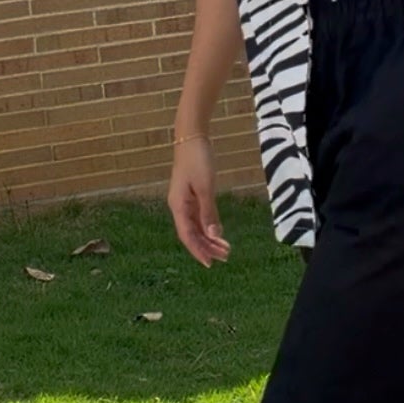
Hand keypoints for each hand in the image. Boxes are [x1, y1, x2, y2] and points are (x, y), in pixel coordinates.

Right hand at [168, 139, 230, 266]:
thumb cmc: (197, 160)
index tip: (210, 264)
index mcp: (178, 206)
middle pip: (192, 234)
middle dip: (207, 247)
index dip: (198, 251)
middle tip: (225, 257)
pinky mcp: (191, 195)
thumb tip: (213, 236)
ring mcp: (184, 201)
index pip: (187, 235)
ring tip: (225, 249)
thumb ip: (209, 213)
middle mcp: (179, 206)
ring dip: (209, 238)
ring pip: (196, 226)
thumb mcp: (206, 187)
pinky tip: (218, 233)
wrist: (191, 138)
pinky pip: (199, 217)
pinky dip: (208, 226)